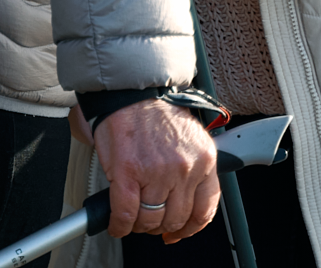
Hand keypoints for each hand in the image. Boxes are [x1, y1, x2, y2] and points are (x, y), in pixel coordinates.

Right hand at [92, 100, 218, 242]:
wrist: (130, 89)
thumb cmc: (155, 110)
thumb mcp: (189, 138)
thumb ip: (192, 167)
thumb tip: (181, 200)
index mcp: (204, 159)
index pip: (204, 210)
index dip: (190, 228)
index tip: (179, 231)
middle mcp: (184, 168)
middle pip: (174, 218)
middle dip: (160, 225)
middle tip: (150, 221)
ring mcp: (156, 172)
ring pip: (150, 219)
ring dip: (139, 225)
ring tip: (132, 219)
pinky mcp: (128, 173)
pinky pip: (125, 213)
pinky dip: (119, 225)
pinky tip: (116, 224)